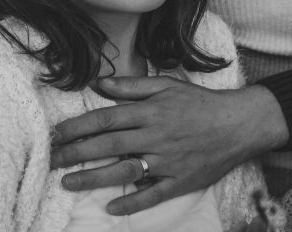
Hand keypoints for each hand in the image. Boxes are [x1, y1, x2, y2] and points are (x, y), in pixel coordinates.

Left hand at [50, 77, 285, 215]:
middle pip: (108, 144)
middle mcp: (156, 135)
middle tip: (51, 159)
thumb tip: (98, 84)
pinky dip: (132, 201)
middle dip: (76, 152)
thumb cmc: (200, 102)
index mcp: (151, 110)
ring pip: (125, 170)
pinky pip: (153, 194)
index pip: (106, 118)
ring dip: (94, 177)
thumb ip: (132, 85)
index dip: (78, 126)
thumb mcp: (167, 85)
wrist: (239, 124)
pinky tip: (111, 207)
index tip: (57, 133)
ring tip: (68, 182)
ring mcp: (168, 160)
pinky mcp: (181, 180)